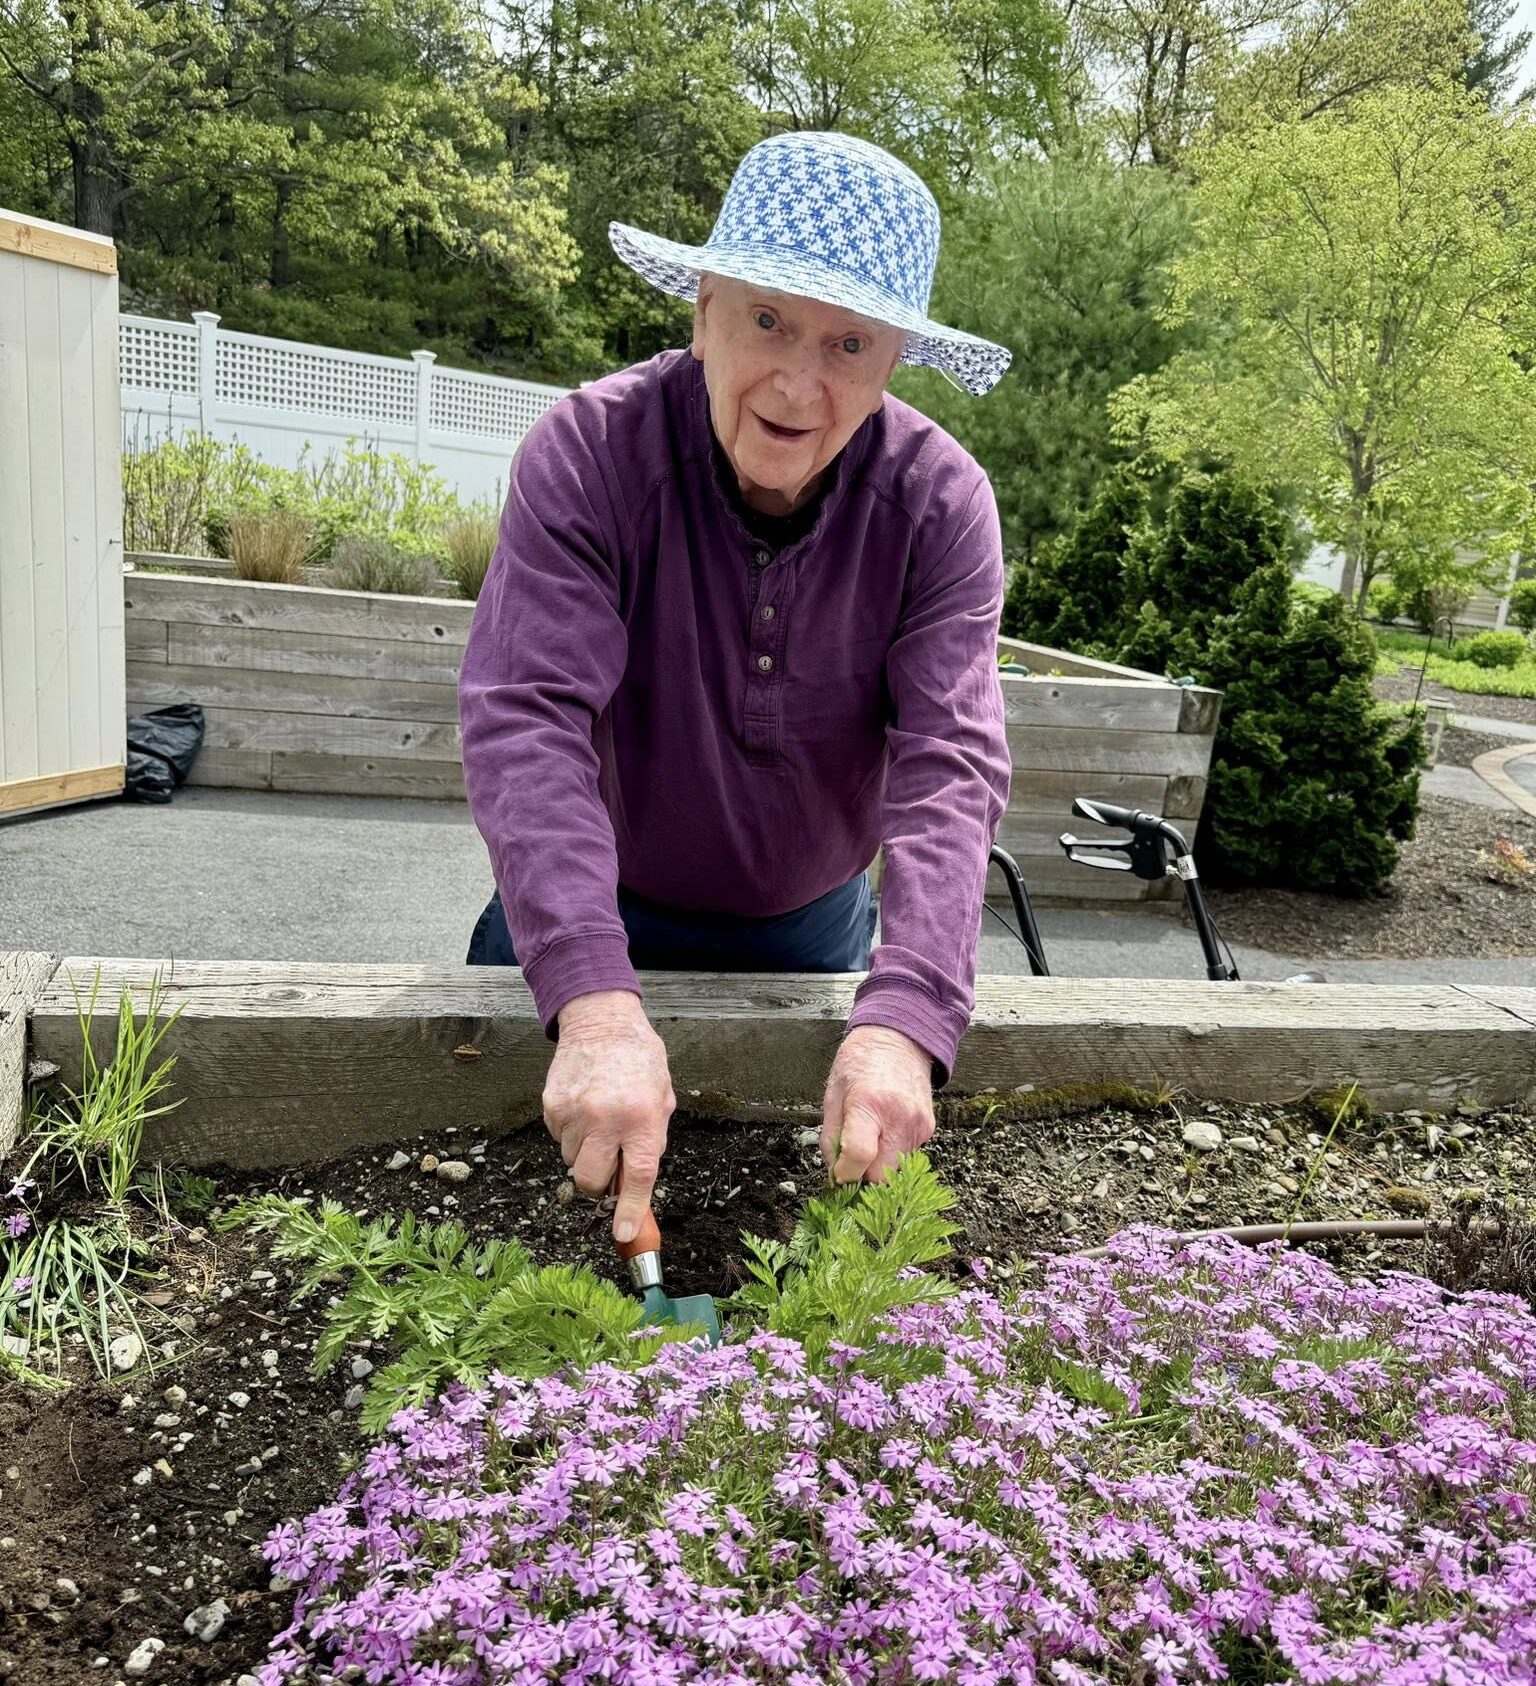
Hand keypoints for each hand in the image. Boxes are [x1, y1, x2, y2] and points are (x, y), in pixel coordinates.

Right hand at [544, 990, 674, 1242]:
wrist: (601, 1022)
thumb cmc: (638, 1061)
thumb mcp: (661, 1098)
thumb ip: (651, 1140)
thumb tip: (635, 1183)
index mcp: (642, 1118)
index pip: (637, 1177)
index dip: (631, 1211)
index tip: (626, 1234)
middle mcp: (606, 1119)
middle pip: (592, 1181)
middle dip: (599, 1185)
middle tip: (609, 1165)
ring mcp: (574, 1114)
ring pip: (573, 1161)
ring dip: (586, 1152)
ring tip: (599, 1121)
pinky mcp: (552, 1107)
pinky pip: (559, 1139)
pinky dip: (571, 1133)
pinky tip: (583, 1108)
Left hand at [820, 1024, 935, 1184]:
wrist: (898, 1040)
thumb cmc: (861, 1062)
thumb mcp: (833, 1094)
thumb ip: (831, 1137)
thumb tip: (834, 1172)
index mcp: (869, 1104)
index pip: (860, 1156)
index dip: (846, 1172)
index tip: (839, 1171)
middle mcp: (898, 1117)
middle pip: (881, 1175)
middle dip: (864, 1174)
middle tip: (853, 1156)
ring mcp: (917, 1124)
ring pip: (895, 1168)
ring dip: (879, 1162)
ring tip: (871, 1134)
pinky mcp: (928, 1129)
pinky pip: (907, 1155)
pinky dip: (892, 1151)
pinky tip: (885, 1128)